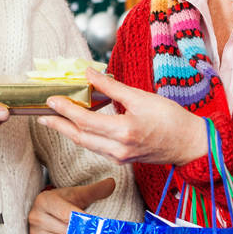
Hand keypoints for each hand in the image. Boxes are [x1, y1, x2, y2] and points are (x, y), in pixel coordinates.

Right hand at [28, 178, 115, 233]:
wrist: (48, 212)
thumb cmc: (64, 202)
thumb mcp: (78, 194)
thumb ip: (95, 189)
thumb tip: (112, 183)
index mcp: (45, 201)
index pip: (68, 214)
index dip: (86, 222)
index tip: (100, 227)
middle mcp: (36, 217)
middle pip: (66, 231)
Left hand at [39, 69, 207, 165]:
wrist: (190, 144)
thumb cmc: (172, 119)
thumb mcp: (141, 97)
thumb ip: (111, 87)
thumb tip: (89, 74)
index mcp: (123, 131)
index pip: (84, 120)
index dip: (65, 109)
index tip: (51, 99)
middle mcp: (118, 148)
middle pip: (79, 136)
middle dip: (58, 124)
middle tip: (41, 113)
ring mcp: (119, 157)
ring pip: (86, 144)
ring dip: (68, 131)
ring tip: (54, 119)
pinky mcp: (122, 159)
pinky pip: (96, 147)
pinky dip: (84, 135)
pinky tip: (78, 126)